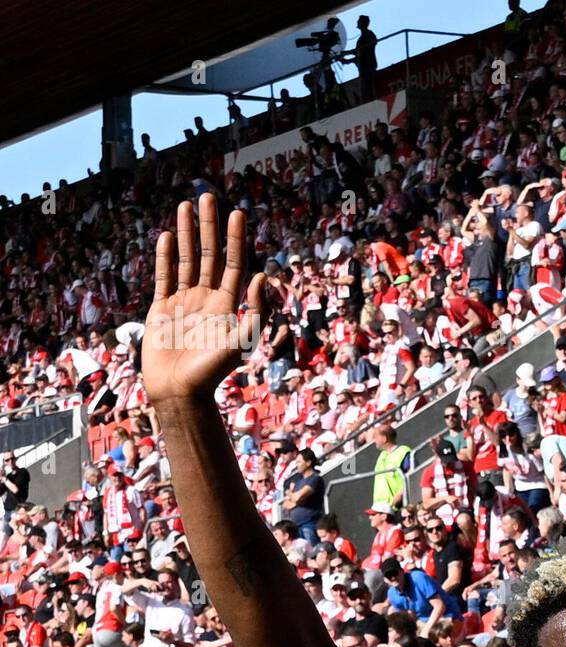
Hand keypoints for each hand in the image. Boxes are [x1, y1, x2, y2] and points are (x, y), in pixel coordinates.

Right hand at [143, 194, 266, 406]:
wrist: (180, 393)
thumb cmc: (212, 372)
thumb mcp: (241, 341)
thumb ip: (256, 310)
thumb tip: (266, 275)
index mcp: (228, 305)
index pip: (233, 263)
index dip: (235, 238)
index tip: (237, 212)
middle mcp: (208, 299)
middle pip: (209, 254)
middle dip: (209, 226)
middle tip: (209, 196)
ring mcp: (184, 302)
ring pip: (186, 260)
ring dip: (185, 233)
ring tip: (186, 206)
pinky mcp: (162, 309)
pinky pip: (164, 277)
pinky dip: (165, 257)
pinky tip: (166, 236)